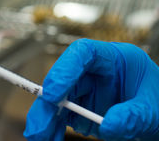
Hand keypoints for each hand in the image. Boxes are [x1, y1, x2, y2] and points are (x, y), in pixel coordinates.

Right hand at [24, 39, 158, 140]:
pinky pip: (63, 116)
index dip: (64, 69)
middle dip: (48, 103)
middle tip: (39, 126)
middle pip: (63, 80)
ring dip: (47, 119)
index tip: (52, 93)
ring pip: (58, 100)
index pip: (83, 53)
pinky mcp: (81, 108)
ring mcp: (86, 89)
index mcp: (114, 58)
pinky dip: (54, 128)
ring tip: (40, 137)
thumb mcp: (154, 109)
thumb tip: (107, 126)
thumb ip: (133, 116)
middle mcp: (94, 72)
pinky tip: (50, 137)